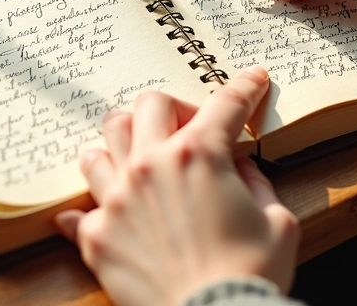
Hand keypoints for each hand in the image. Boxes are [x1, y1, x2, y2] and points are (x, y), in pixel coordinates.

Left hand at [55, 68, 299, 305]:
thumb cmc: (251, 275)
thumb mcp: (277, 220)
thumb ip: (255, 182)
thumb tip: (239, 167)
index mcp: (198, 156)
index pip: (224, 106)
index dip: (243, 89)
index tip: (251, 81)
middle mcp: (150, 166)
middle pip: (147, 106)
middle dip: (172, 109)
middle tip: (189, 130)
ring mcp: (117, 200)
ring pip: (100, 147)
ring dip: (121, 149)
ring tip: (138, 165)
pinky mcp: (96, 236)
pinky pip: (79, 211)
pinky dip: (94, 210)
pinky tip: (109, 214)